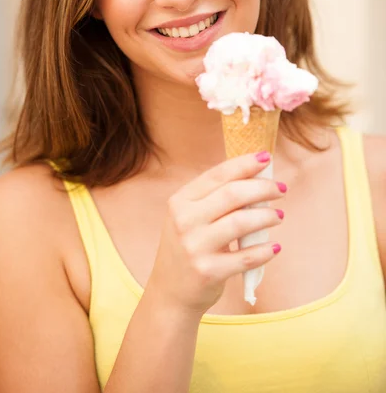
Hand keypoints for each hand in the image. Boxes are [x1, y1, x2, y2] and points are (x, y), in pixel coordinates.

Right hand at [147, 152, 284, 315]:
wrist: (170, 293)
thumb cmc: (187, 248)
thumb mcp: (189, 218)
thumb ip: (214, 199)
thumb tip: (255, 178)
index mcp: (180, 201)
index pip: (217, 175)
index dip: (244, 164)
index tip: (266, 158)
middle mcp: (185, 220)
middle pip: (233, 194)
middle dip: (263, 188)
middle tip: (281, 189)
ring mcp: (195, 247)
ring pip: (242, 222)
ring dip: (267, 216)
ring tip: (279, 216)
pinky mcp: (208, 271)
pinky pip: (246, 256)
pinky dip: (265, 250)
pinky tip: (275, 247)